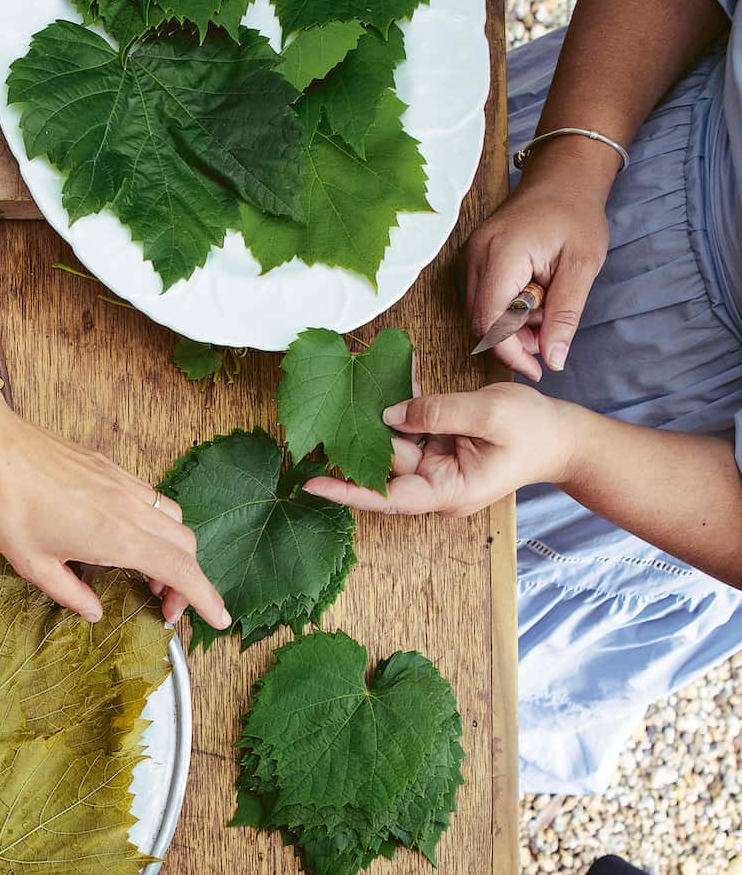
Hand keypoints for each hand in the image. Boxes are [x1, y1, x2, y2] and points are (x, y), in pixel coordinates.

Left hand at [0, 385, 229, 628]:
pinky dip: (155, 524)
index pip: (180, 570)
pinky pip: (150, 498)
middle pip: (185, 546)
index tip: (219, 617)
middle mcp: (129, 507)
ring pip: (173, 519)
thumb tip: (95, 611)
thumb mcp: (32, 564)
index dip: (205, 597)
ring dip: (173, 550)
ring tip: (146, 574)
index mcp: (116, 536)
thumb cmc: (3, 502)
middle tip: (162, 605)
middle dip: (187, 580)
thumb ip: (71, 593)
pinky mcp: (109, 467)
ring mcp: (122, 483)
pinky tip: (126, 538)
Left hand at [302, 383, 580, 518]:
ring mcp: (437, 467)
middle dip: (366, 435)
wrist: (562, 437)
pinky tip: (400, 376)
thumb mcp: (489, 414)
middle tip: (337, 405)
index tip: (312, 484)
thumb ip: (439, 413)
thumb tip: (390, 412)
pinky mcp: (440, 448)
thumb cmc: (534, 431)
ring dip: (387, 413)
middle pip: (388, 464)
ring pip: (398, 442)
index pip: (388, 498)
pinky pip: (414, 428)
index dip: (349, 492)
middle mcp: (436, 485)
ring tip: (367, 381)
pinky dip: (407, 405)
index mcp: (448, 491)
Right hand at [464, 145, 610, 380]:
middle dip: (515, 339)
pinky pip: (484, 299)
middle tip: (551, 334)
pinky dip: (508, 309)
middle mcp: (476, 256)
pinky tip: (534, 299)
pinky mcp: (474, 259)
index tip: (537, 369)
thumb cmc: (575, 213)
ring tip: (547, 308)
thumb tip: (553, 360)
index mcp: (502, 254)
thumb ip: (565, 315)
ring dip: (513, 325)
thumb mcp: (582, 265)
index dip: (512, 352)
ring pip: (482, 314)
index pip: (492, 321)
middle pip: (483, 322)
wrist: (562, 176)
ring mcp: (470, 257)